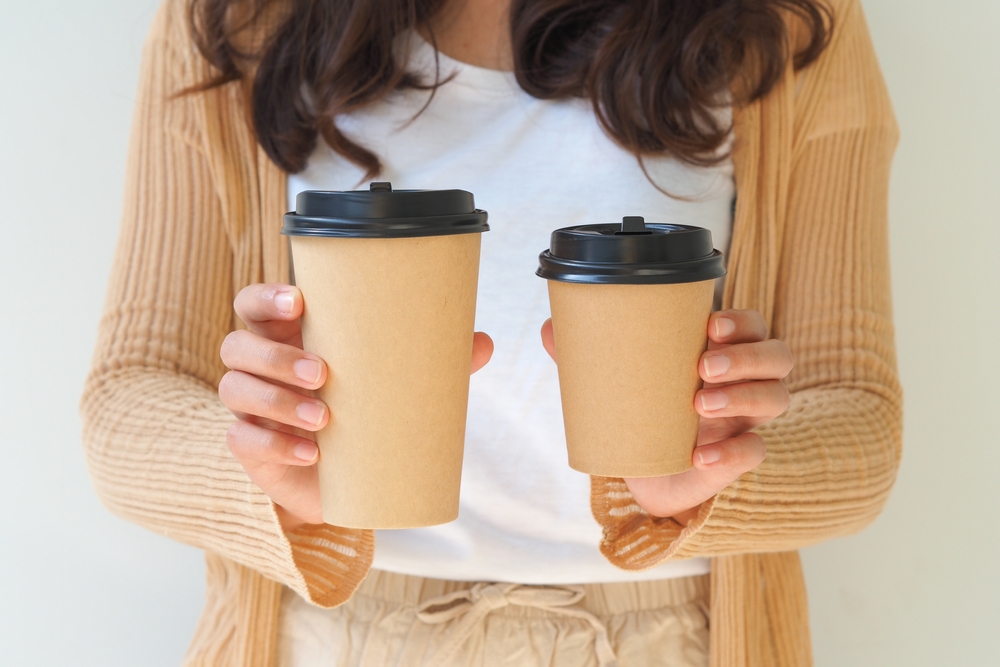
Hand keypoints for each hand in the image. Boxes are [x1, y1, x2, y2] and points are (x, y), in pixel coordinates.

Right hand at [219, 283, 494, 530]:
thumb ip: (435, 360)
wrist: (350, 477)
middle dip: (276, 356)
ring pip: (236, 389)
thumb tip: (483, 342)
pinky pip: (243, 439)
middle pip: (238, 345)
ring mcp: (249, 407)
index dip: (266, 297)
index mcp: (288, 335)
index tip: (299, 301)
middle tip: (324, 372)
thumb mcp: (395, 382)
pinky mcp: (250, 448)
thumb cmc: (366, 409)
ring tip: (325, 417)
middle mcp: (259, 366)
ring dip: (278, 401)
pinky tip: (310, 452)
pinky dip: (275, 443)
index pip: (254, 303)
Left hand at [540, 309, 791, 524]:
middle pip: (778, 356)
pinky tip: (700, 456)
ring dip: (744, 394)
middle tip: (703, 366)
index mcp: (720, 352)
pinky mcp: (737, 459)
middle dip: (747, 356)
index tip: (710, 324)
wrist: (644, 474)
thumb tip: (550, 327)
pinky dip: (733, 452)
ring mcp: (746, 420)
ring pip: (777, 397)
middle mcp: (743, 381)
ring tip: (699, 402)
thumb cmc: (641, 412)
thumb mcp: (619, 382)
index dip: (742, 322)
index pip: (752, 325)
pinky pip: (756, 451)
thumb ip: (589, 355)